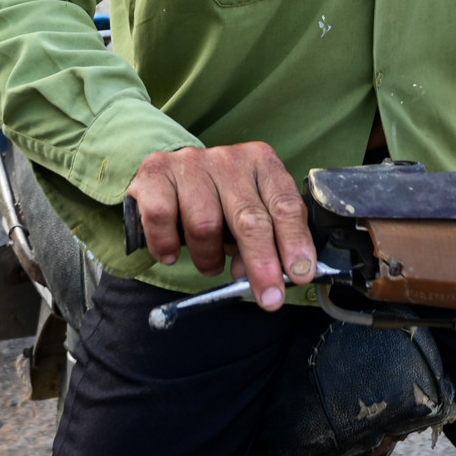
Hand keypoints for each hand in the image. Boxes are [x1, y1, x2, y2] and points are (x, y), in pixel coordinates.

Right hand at [126, 143, 314, 310]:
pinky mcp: (156, 171)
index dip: (294, 241)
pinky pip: (162, 217)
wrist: (169, 175)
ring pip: (204, 224)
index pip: (284, 205)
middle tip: (269, 297)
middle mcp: (229, 159)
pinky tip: (171, 254)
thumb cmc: (218, 199)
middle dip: (262, 263)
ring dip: (208, 258)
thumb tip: (266, 278)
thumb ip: (263, 240)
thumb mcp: (248, 213)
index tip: (299, 273)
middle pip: (249, 218)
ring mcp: (191, 163)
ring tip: (209, 265)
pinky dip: (167, 244)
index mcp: (262, 163)